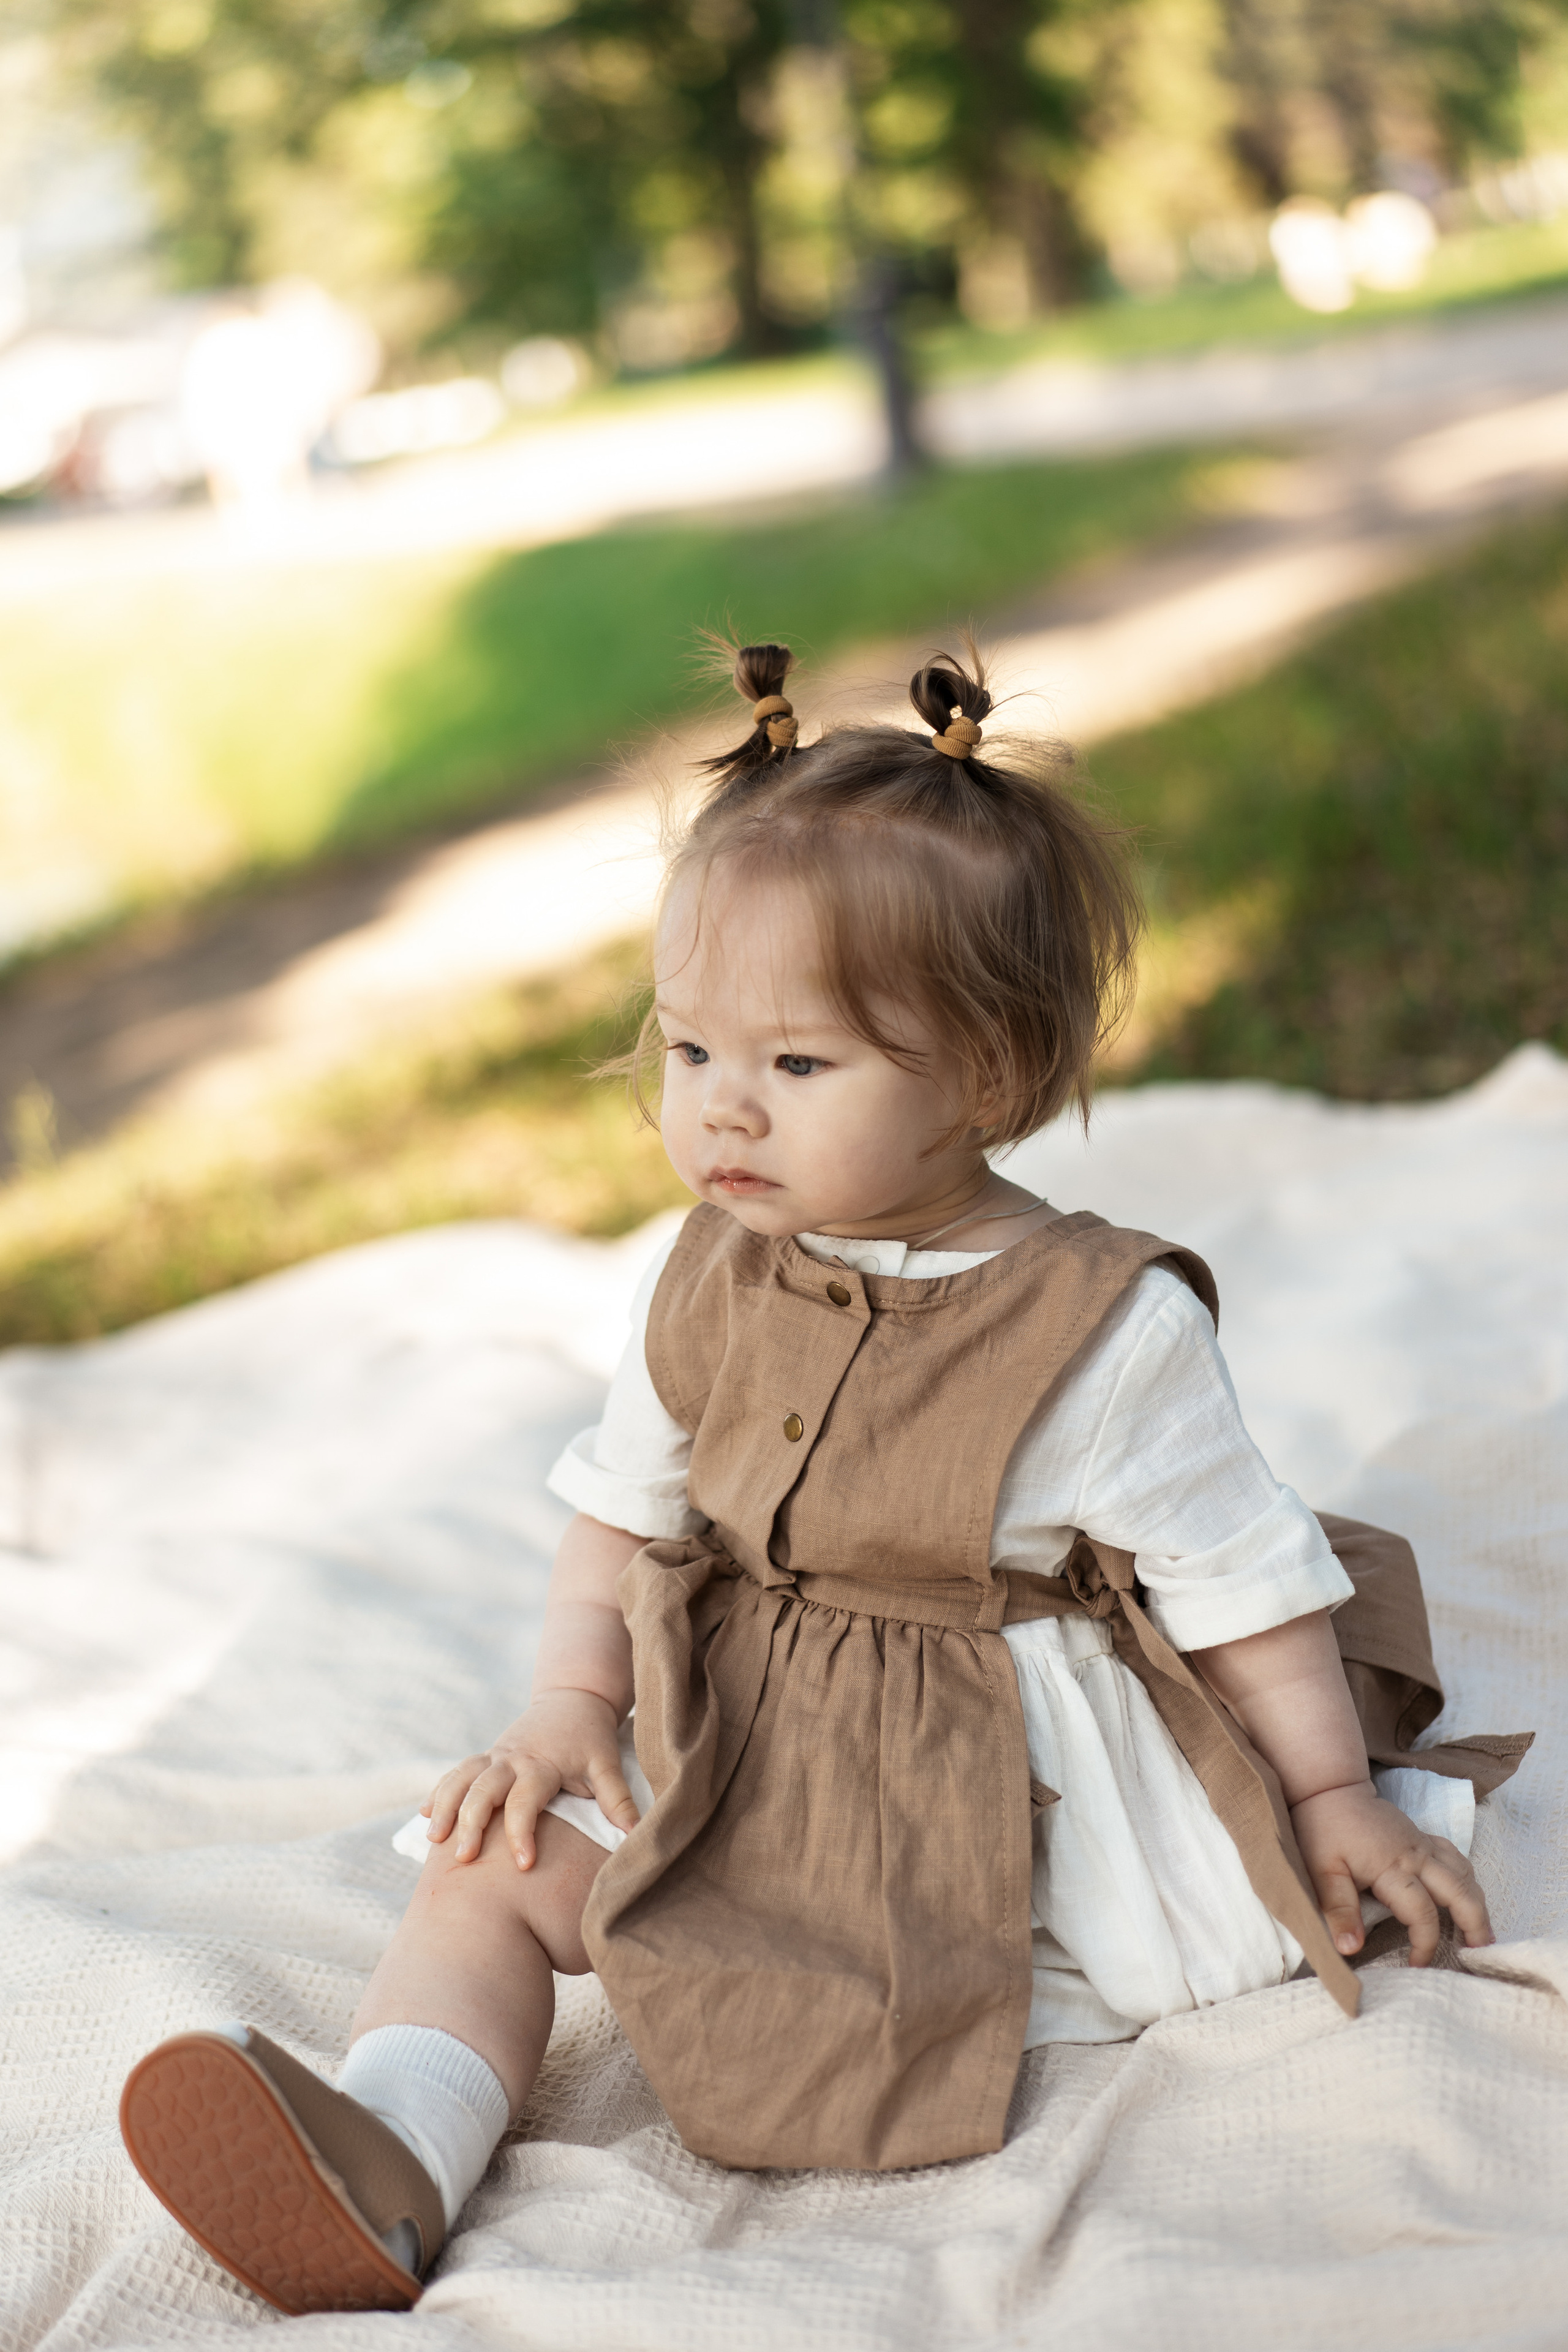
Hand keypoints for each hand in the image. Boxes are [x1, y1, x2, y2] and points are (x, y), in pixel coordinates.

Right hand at [423, 1689, 638, 1869]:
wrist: (572, 1699)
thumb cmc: (591, 1738)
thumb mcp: (607, 1765)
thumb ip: (617, 1800)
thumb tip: (637, 1834)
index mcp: (541, 1765)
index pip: (525, 1801)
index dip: (522, 1833)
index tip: (524, 1865)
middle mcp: (512, 1759)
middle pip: (483, 1789)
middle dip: (470, 1822)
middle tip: (464, 1857)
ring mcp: (495, 1756)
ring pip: (461, 1778)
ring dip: (445, 1806)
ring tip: (433, 1840)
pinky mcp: (487, 1757)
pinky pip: (456, 1773)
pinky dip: (439, 1792)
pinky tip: (425, 1816)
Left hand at [1291, 1779, 1492, 1966]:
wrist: (1328, 1788)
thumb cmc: (1322, 1829)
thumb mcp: (1321, 1871)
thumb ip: (1339, 1909)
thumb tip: (1351, 1949)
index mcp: (1393, 1867)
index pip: (1422, 1913)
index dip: (1425, 1943)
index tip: (1418, 1965)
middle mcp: (1416, 1855)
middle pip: (1460, 1891)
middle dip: (1476, 1923)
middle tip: (1481, 1952)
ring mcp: (1422, 1844)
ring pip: (1464, 1873)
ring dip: (1477, 1902)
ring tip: (1482, 1933)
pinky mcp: (1421, 1837)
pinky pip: (1455, 1857)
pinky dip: (1467, 1879)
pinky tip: (1466, 1895)